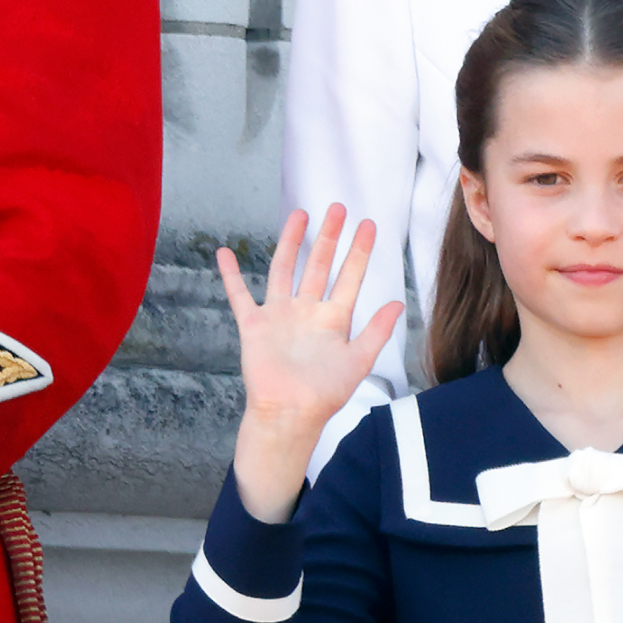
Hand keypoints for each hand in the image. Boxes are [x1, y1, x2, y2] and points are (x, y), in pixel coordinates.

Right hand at [220, 204, 401, 522]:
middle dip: (328, 237)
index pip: (349, 277)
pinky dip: (231, 275)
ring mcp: (280, 316)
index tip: (368, 225)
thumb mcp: (358, 361)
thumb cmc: (324, 395)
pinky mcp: (255, 326)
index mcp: (333, 320)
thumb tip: (397, 303)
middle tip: (338, 208)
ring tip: (299, 214)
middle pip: (318, 265)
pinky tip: (225, 253)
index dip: (359, 252)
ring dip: (290, 242)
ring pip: (284, 269)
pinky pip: (240, 295)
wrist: (289, 414)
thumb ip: (377, 331)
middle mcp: (306, 312)